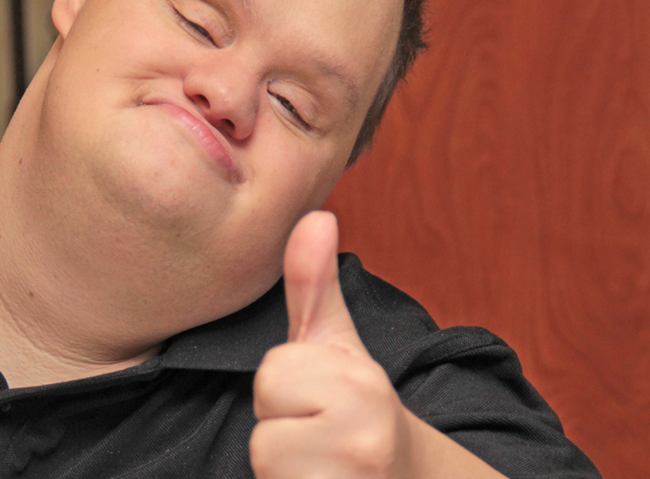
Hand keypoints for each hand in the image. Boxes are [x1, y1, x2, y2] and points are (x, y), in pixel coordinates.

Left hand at [250, 211, 414, 478]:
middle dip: (283, 429)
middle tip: (318, 431)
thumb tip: (316, 216)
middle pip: (264, 430)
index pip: (271, 376)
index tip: (318, 396)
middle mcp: (361, 438)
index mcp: (358, 385)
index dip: (285, 387)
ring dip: (286, 466)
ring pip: (268, 465)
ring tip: (319, 458)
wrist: (404, 476)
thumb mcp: (336, 344)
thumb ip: (314, 283)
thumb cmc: (357, 406)